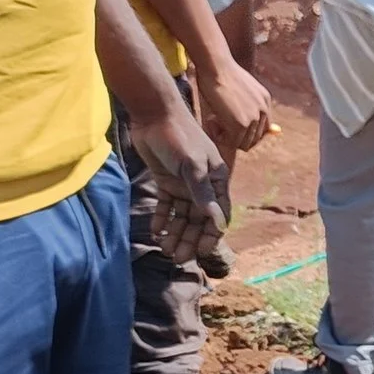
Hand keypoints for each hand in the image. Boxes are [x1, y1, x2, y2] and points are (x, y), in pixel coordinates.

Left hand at [130, 105, 230, 265]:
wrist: (154, 115)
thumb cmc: (179, 137)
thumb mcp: (193, 167)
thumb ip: (203, 195)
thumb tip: (218, 222)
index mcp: (216, 180)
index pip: (218, 215)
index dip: (212, 235)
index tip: (202, 253)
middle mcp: (202, 185)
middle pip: (199, 220)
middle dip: (190, 240)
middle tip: (177, 258)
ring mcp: (183, 184)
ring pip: (182, 216)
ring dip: (175, 234)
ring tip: (165, 249)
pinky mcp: (165, 181)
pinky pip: (166, 207)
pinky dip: (161, 219)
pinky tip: (155, 231)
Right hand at [194, 48, 270, 156]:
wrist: (215, 65)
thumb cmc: (220, 71)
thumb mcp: (240, 87)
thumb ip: (246, 105)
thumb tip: (246, 127)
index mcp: (264, 100)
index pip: (262, 130)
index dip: (244, 132)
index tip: (228, 124)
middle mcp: (263, 110)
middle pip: (254, 140)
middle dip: (236, 137)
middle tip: (218, 121)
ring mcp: (253, 118)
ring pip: (244, 144)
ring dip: (227, 138)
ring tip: (213, 120)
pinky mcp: (241, 125)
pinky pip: (231, 143)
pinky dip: (219, 137)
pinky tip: (210, 121)